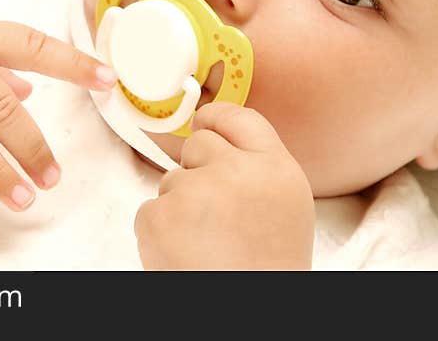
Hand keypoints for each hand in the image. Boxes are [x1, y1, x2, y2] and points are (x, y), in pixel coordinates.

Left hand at [134, 102, 314, 269]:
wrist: (247, 319)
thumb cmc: (267, 267)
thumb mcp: (286, 206)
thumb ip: (258, 167)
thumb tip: (216, 134)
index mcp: (276, 168)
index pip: (239, 117)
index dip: (217, 118)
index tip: (205, 121)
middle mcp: (236, 171)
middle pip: (199, 144)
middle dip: (199, 171)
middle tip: (216, 215)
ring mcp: (193, 192)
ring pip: (171, 180)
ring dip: (180, 207)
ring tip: (206, 246)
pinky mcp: (158, 217)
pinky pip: (151, 210)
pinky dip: (160, 232)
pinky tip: (185, 256)